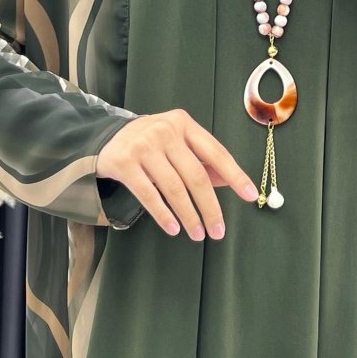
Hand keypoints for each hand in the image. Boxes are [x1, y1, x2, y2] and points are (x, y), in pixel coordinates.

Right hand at [96, 108, 259, 241]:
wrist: (106, 137)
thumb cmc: (150, 142)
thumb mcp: (177, 142)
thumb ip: (202, 159)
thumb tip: (230, 182)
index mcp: (183, 123)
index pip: (215, 152)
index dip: (235, 175)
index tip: (250, 195)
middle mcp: (164, 131)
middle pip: (196, 176)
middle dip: (210, 207)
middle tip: (218, 231)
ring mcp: (143, 146)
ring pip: (174, 188)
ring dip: (189, 216)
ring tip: (197, 234)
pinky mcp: (124, 162)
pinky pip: (149, 194)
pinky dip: (163, 215)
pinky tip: (173, 228)